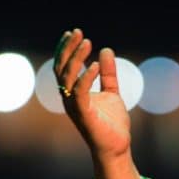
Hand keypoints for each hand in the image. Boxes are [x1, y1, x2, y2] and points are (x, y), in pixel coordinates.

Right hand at [53, 28, 131, 161]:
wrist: (117, 146)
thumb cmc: (111, 123)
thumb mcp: (112, 92)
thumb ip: (108, 73)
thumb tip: (106, 50)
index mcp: (73, 92)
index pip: (64, 66)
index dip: (66, 49)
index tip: (74, 32)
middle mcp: (69, 98)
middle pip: (61, 68)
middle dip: (68, 48)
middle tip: (78, 32)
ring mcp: (74, 106)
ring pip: (67, 77)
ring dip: (75, 58)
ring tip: (87, 42)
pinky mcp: (83, 114)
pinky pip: (79, 92)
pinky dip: (85, 77)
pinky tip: (94, 64)